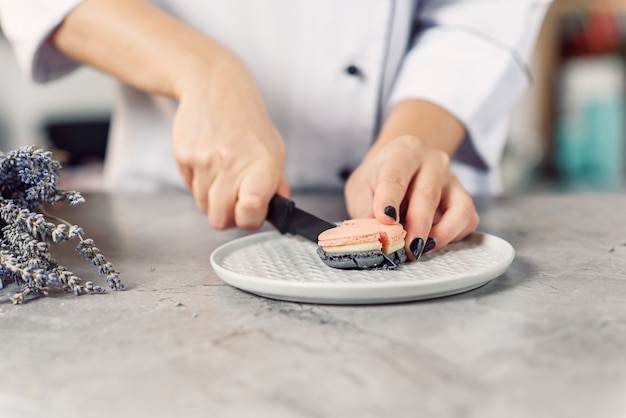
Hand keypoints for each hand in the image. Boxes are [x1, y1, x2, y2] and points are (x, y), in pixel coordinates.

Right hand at [172, 52, 289, 229]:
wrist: (214, 86)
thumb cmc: (247, 121)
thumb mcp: (274, 149)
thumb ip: (278, 185)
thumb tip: (280, 213)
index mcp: (262, 164)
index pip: (251, 211)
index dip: (249, 219)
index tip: (250, 210)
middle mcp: (232, 163)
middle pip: (219, 220)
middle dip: (227, 214)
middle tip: (234, 197)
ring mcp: (204, 160)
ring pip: (203, 206)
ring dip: (212, 197)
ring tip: (222, 171)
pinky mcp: (183, 155)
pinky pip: (189, 188)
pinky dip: (198, 182)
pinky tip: (208, 160)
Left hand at [345, 134, 478, 260]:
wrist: (397, 170)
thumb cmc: (377, 180)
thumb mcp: (361, 188)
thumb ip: (366, 210)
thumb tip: (378, 236)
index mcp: (404, 151)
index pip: (396, 176)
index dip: (389, 199)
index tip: (385, 219)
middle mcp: (433, 162)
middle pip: (428, 194)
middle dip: (417, 225)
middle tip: (406, 247)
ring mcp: (452, 181)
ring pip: (459, 208)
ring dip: (441, 234)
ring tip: (420, 249)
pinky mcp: (464, 200)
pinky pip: (467, 221)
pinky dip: (453, 237)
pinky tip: (431, 244)